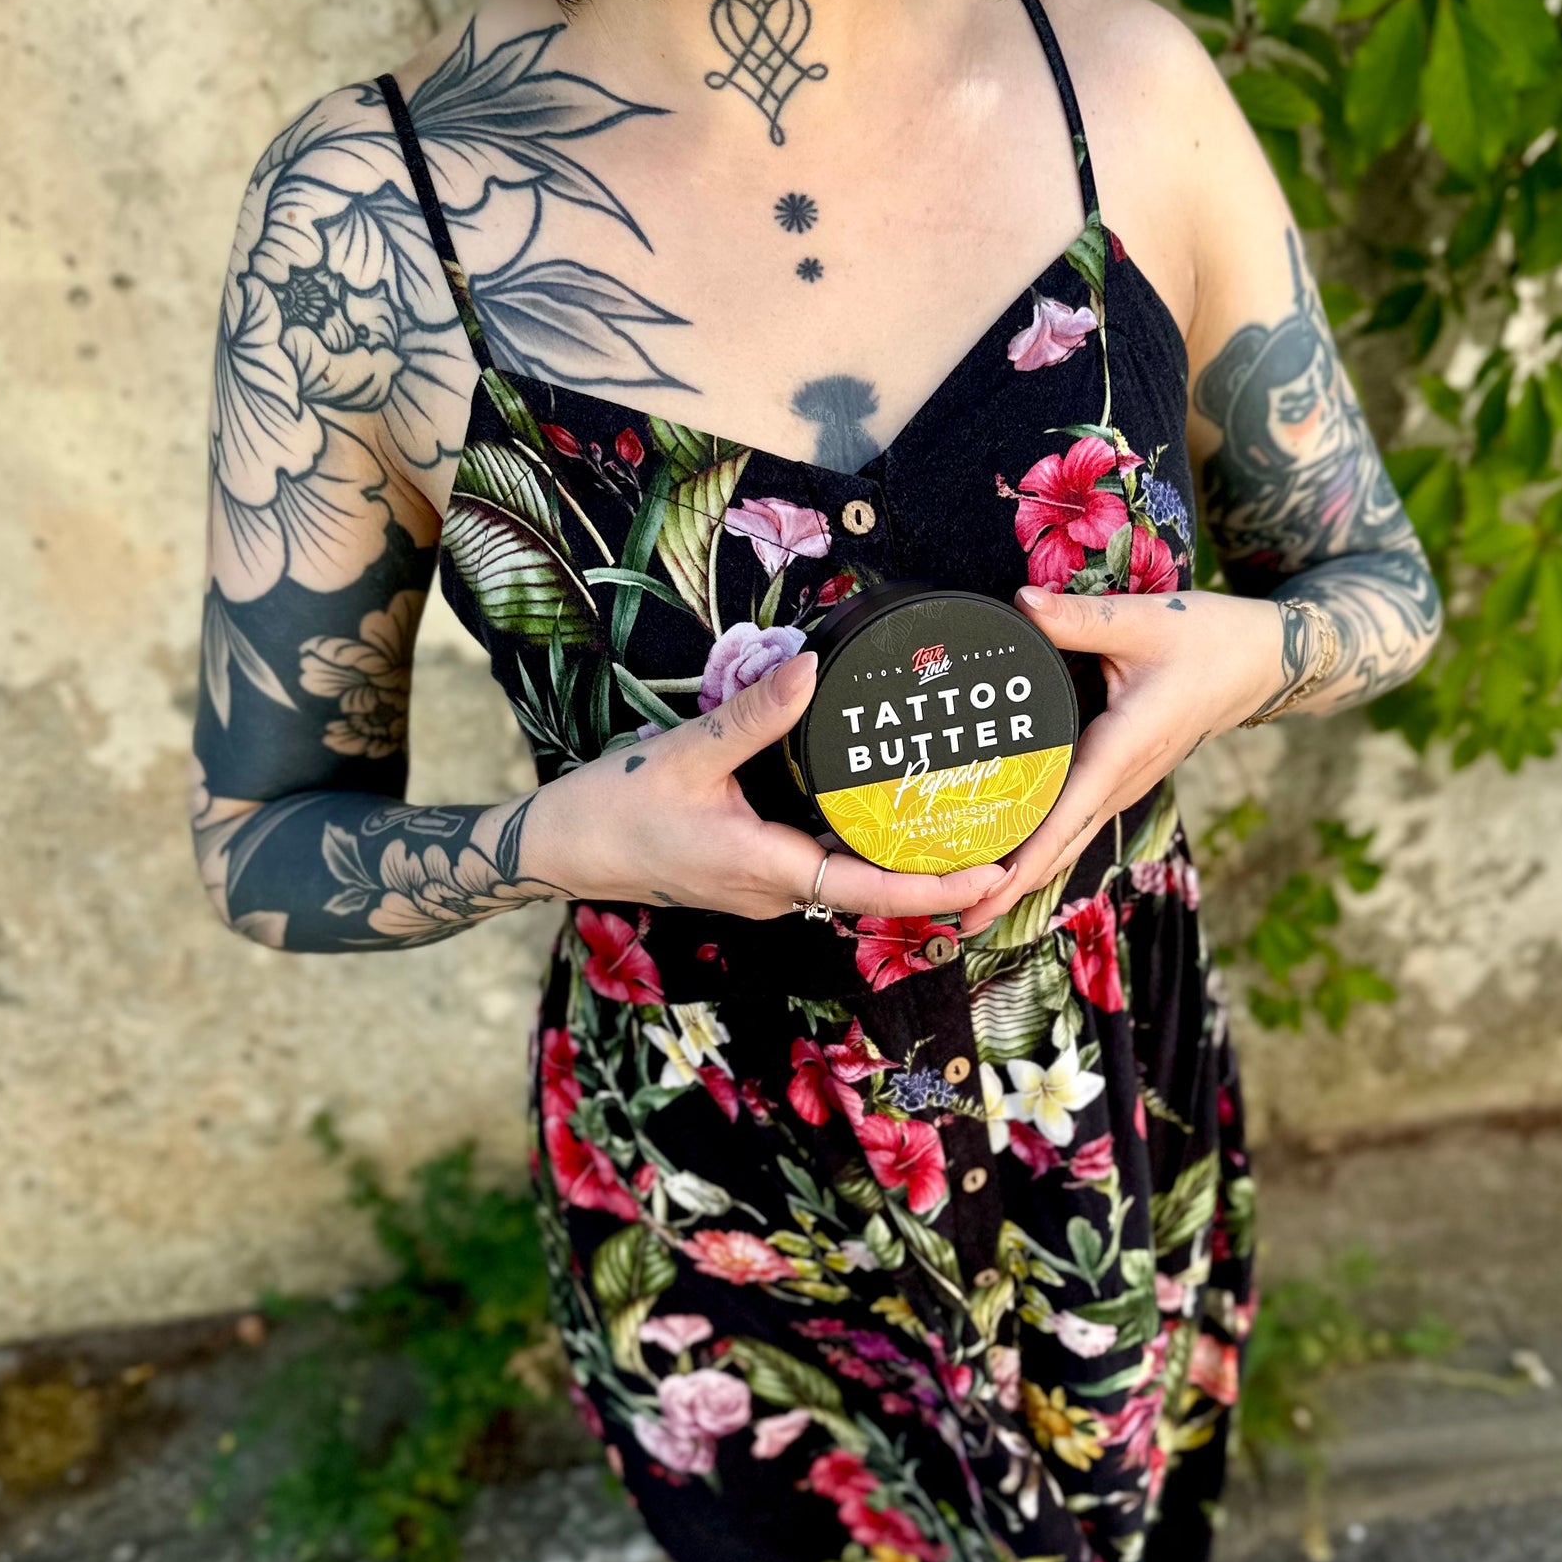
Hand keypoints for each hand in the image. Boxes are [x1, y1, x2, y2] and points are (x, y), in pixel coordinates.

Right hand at [521, 651, 1004, 922]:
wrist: (561, 847)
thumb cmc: (615, 807)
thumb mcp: (686, 751)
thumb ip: (755, 712)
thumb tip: (815, 668)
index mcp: (768, 871)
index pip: (870, 891)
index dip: (936, 885)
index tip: (992, 871)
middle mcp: (776, 893)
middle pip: (873, 890)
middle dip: (937, 870)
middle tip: (1000, 830)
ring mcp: (764, 889)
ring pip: (848, 881)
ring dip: (900, 860)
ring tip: (961, 818)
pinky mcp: (752, 876)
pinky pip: (821, 869)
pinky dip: (860, 849)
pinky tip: (884, 812)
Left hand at [958, 586, 1289, 932]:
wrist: (1258, 661)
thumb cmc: (1206, 639)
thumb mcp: (1143, 620)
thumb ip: (1078, 618)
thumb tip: (1019, 605)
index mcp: (1122, 750)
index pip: (1063, 820)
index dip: (1021, 865)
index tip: (982, 898)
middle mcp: (1122, 782)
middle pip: (1059, 851)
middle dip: (1008, 892)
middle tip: (954, 923)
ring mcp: (1124, 787)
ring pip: (1067, 843)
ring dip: (1021, 876)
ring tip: (966, 902)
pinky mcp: (1122, 780)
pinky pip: (1076, 822)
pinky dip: (1040, 847)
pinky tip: (1004, 853)